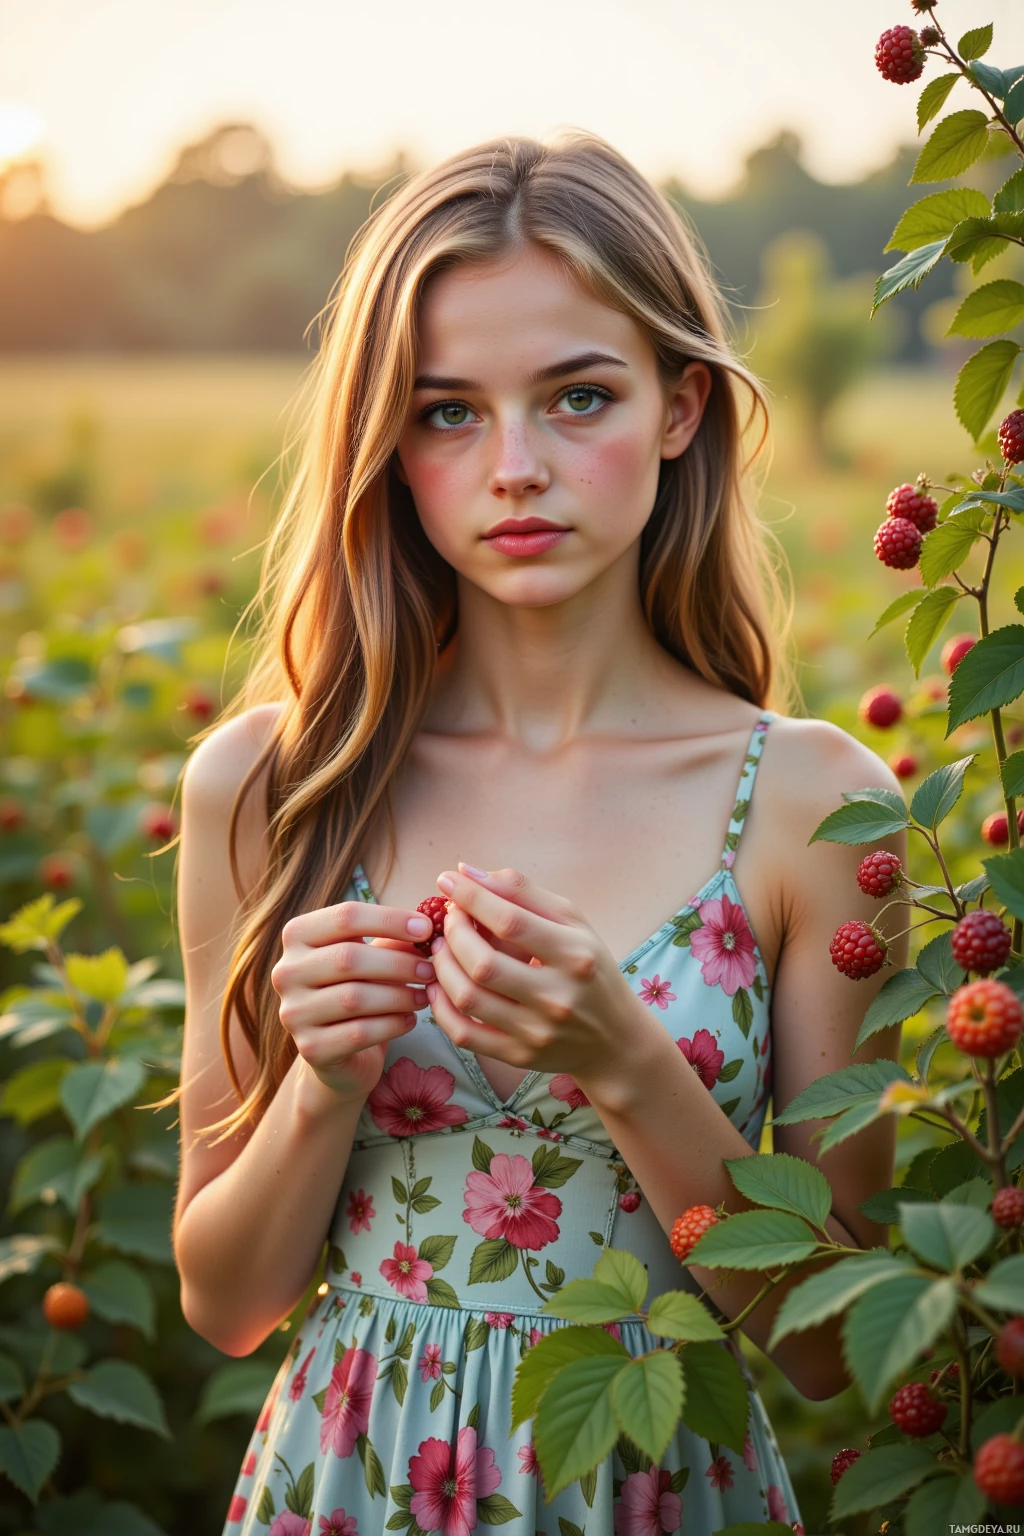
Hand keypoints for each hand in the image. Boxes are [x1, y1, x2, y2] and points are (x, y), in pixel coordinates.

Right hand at [271, 900, 435, 1103]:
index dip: (390, 919)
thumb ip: (393, 939)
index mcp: (298, 936)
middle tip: (431, 969)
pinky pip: (358, 1033)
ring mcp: (293, 1012)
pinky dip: (392, 1025)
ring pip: (353, 998)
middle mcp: (286, 972)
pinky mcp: (310, 1048)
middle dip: (398, 963)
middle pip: (348, 957)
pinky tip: (410, 1020)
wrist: (338, 1050)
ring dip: (399, 996)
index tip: (427, 929)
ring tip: (424, 995)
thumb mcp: (373, 957)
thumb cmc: (358, 990)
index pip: (346, 916)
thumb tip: (428, 923)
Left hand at [425, 864, 656, 1088]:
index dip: (472, 898)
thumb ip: (522, 893)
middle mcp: (557, 996)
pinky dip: (441, 1007)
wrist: (615, 1039)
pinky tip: (439, 985)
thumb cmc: (589, 968)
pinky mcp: (519, 1056)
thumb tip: (466, 872)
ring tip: (441, 947)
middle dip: (454, 932)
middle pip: (484, 963)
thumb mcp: (572, 923)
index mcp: (574, 955)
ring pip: (468, 998)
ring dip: (442, 966)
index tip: (447, 881)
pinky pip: (464, 1034)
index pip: (511, 921)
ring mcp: (537, 1031)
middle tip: (449, 917)